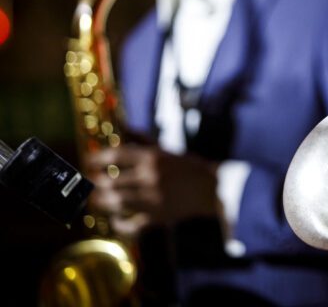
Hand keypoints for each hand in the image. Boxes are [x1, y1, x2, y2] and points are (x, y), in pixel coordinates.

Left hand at [85, 144, 219, 237]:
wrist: (212, 189)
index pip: (116, 155)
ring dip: (101, 202)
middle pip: (111, 181)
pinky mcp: (158, 216)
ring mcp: (153, 198)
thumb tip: (123, 129)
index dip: (97, 158)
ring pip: (116, 202)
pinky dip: (120, 225)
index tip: (89, 161)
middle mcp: (150, 177)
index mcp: (153, 157)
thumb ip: (143, 140)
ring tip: (95, 200)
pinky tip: (115, 220)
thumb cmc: (189, 167)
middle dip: (95, 183)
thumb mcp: (167, 150)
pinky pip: (132, 225)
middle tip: (89, 182)